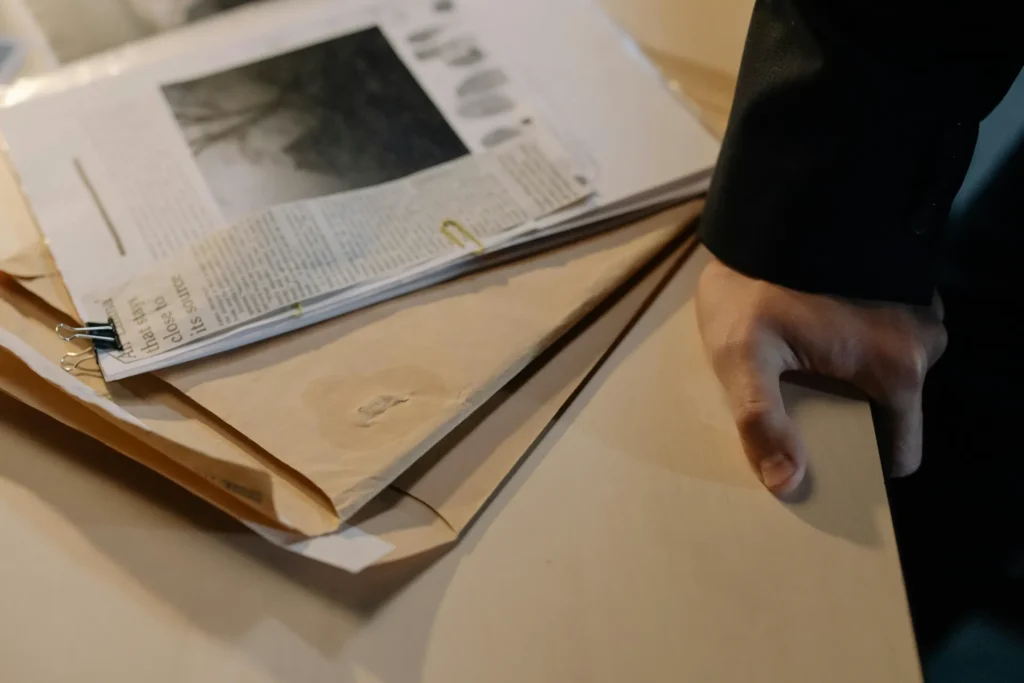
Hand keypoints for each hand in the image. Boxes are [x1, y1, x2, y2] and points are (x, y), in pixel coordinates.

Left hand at [696, 256, 947, 495]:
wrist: (769, 207)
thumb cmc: (756, 282)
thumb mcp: (742, 355)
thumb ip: (762, 421)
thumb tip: (787, 483)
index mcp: (899, 368)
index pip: (900, 453)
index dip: (861, 464)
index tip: (822, 459)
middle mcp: (924, 342)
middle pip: (891, 414)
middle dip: (849, 420)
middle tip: (799, 406)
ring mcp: (919, 312)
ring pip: (887, 376)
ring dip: (849, 381)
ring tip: (800, 368)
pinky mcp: (904, 289)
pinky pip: (886, 340)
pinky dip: (855, 348)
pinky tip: (815, 336)